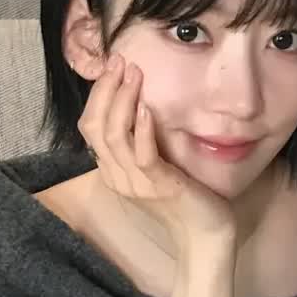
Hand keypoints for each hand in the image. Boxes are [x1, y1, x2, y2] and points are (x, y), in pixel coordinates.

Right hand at [77, 55, 236, 256]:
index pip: (90, 126)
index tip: (114, 66)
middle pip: (95, 127)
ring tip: (134, 75)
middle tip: (120, 62)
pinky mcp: (159, 185)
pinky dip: (142, 129)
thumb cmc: (183, 196)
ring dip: (123, 100)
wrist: (205, 233)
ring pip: (114, 136)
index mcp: (111, 170)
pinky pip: (142, 155)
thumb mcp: (154, 164)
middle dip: (106, 90)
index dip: (98, 94)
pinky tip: (146, 108)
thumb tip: (136, 103)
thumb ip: (139, 141)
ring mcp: (136, 183)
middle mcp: (117, 176)